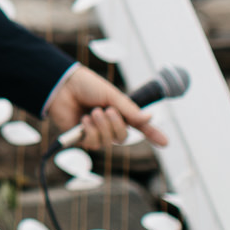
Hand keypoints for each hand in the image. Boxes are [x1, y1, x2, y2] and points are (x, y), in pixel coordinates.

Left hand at [43, 64, 169, 148]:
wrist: (62, 85)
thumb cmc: (86, 86)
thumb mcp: (111, 95)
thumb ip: (129, 109)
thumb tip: (150, 118)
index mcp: (120, 112)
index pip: (140, 126)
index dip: (153, 135)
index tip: (166, 143)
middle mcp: (109, 124)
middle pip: (123, 137)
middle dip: (116, 124)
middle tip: (106, 109)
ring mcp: (96, 132)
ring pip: (108, 142)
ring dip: (102, 126)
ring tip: (92, 112)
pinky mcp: (81, 138)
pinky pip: (93, 144)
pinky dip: (90, 131)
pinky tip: (83, 120)